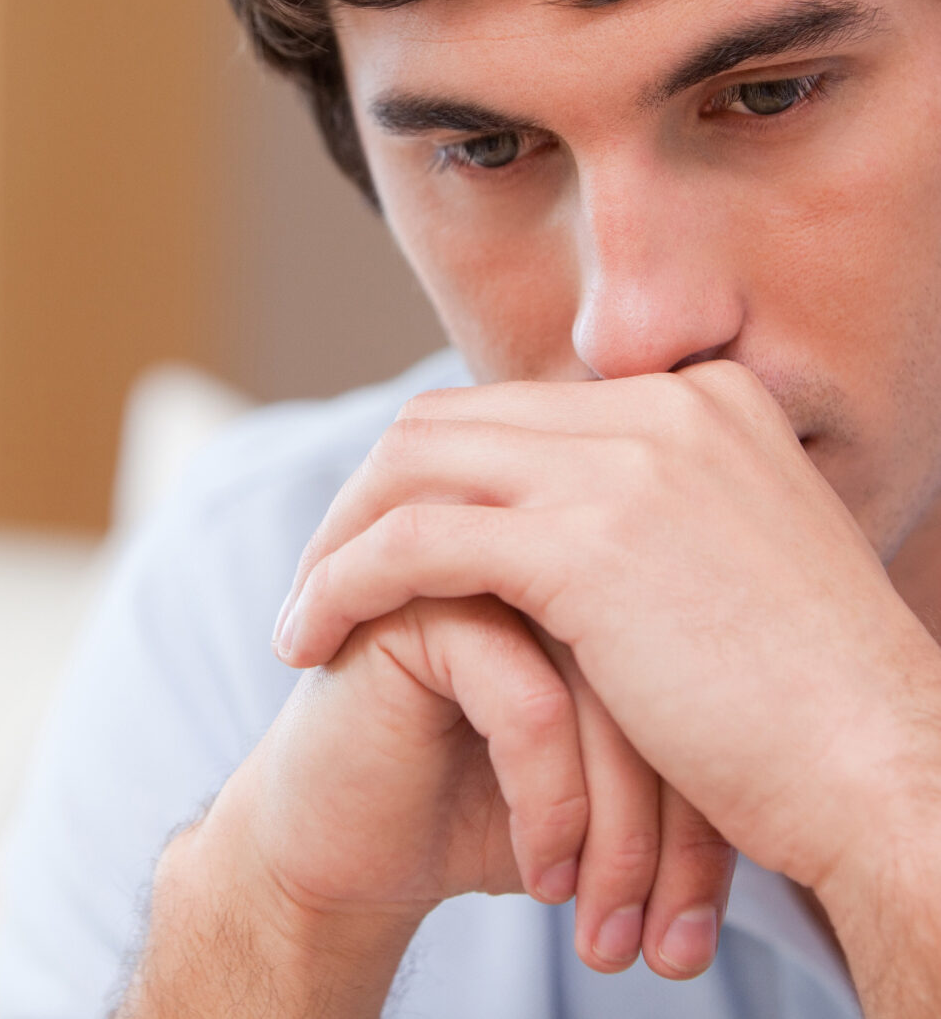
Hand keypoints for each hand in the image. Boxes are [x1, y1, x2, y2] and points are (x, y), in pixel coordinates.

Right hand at [206, 589, 734, 978]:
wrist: (352, 843)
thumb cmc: (487, 807)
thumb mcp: (610, 774)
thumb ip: (678, 725)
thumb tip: (809, 784)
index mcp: (599, 561)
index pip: (703, 658)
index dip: (716, 793)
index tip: (708, 916)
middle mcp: (542, 544)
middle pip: (664, 665)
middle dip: (677, 827)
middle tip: (674, 943)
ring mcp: (474, 557)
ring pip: (607, 684)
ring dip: (617, 835)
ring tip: (611, 935)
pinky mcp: (413, 600)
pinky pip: (530, 701)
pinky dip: (551, 807)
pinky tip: (538, 875)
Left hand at [274, 361, 940, 898]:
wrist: (894, 782)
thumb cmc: (815, 708)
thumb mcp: (735, 570)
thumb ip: (653, 521)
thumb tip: (558, 536)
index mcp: (699, 402)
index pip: (513, 412)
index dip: (432, 475)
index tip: (386, 543)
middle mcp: (660, 408)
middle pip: (448, 423)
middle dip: (368, 498)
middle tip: (321, 575)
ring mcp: (626, 465)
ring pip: (414, 467)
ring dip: (339, 540)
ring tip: (302, 618)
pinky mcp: (586, 544)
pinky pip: (412, 542)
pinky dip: (344, 582)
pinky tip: (311, 640)